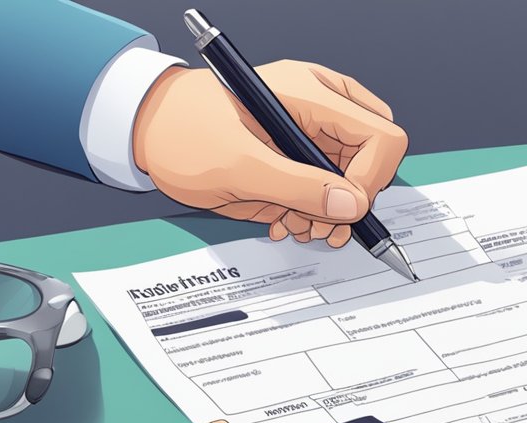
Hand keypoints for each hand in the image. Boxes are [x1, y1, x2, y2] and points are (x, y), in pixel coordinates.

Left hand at [133, 61, 407, 246]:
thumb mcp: (239, 165)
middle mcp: (318, 111)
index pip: (380, 134)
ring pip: (353, 183)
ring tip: (299, 225)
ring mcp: (309, 136)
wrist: (146, 132)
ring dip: (332, 215)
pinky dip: (315, 216)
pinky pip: (327, 194)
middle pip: (373, 161)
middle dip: (351, 200)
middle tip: (319, 223)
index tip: (344, 207)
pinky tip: (287, 221)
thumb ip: (298, 187)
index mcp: (311, 94)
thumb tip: (352, 206)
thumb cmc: (180, 132)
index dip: (371, 177)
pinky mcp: (296, 161)